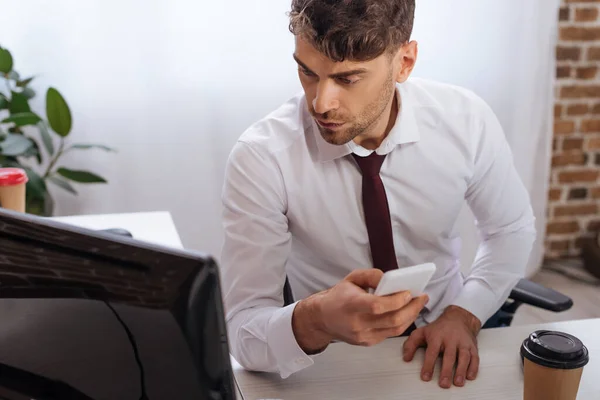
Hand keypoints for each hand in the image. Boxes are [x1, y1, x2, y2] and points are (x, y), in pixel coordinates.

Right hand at [292, 269, 428, 353]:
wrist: (323, 318)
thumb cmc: (339, 296)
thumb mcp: (351, 278)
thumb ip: (371, 275)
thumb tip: (390, 280)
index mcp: (352, 305)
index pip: (378, 306)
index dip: (396, 300)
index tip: (409, 292)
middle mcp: (358, 323)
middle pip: (392, 321)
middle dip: (412, 309)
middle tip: (422, 297)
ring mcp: (363, 336)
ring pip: (395, 330)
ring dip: (411, 317)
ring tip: (418, 304)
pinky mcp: (367, 342)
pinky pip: (390, 334)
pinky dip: (402, 323)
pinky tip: (407, 313)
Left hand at [402, 305, 480, 388]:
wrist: (458, 318)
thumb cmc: (438, 328)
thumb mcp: (421, 332)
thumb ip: (411, 344)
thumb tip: (406, 358)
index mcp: (437, 336)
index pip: (432, 351)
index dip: (428, 365)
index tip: (426, 377)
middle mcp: (451, 339)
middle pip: (449, 355)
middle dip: (446, 371)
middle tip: (444, 384)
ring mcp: (463, 343)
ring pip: (463, 357)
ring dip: (461, 370)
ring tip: (458, 383)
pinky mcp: (472, 346)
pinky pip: (475, 357)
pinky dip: (473, 367)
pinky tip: (470, 376)